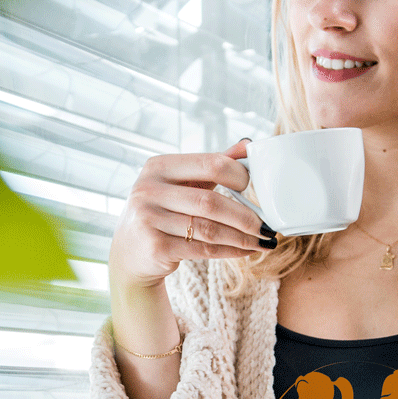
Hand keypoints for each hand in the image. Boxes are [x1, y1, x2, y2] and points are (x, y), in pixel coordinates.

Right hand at [110, 139, 270, 289]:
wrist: (130, 251)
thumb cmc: (162, 210)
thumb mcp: (181, 182)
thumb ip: (212, 165)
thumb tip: (247, 146)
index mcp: (159, 166)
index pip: (210, 164)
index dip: (239, 176)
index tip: (255, 189)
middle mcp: (149, 190)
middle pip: (210, 202)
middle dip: (245, 216)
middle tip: (267, 225)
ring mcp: (149, 220)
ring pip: (209, 229)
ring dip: (242, 237)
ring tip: (262, 240)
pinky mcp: (155, 248)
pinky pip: (203, 249)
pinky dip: (230, 251)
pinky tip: (247, 250)